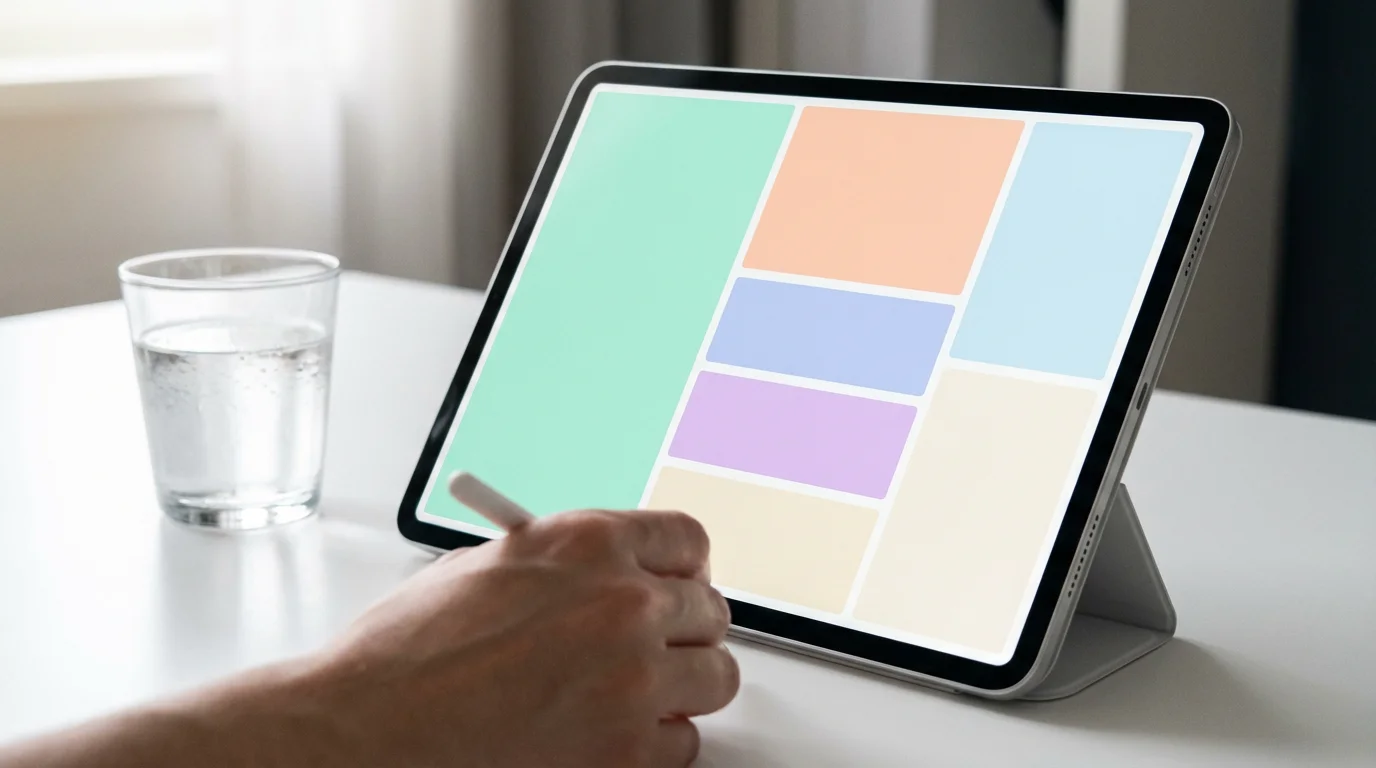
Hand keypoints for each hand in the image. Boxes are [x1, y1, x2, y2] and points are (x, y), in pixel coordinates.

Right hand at [314, 509, 737, 766]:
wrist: (366, 732)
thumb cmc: (404, 655)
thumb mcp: (485, 568)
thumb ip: (561, 567)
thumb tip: (606, 578)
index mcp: (587, 543)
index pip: (687, 540)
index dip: (684, 567)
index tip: (679, 585)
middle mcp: (622, 602)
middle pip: (709, 610)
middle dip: (684, 631)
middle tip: (656, 648)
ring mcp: (632, 680)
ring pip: (715, 678)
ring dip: (682, 688)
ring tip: (636, 697)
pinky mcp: (627, 752)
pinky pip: (683, 746)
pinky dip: (655, 746)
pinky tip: (608, 737)